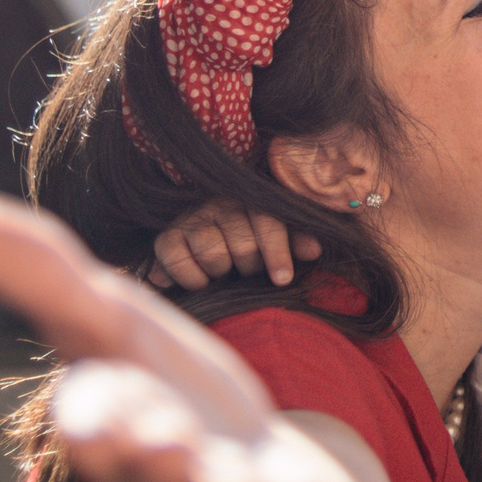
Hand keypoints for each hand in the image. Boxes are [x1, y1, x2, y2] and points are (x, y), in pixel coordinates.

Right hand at [0, 189, 368, 481]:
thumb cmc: (165, 407)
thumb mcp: (113, 333)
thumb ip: (45, 276)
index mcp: (120, 426)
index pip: (96, 416)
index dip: (95, 415)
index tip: (87, 414)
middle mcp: (169, 480)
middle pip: (157, 469)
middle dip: (157, 454)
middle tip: (165, 441)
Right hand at [149, 199, 322, 289]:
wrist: (203, 241)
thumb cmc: (251, 241)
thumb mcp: (277, 236)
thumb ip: (296, 240)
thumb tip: (314, 251)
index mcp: (252, 199)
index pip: (268, 221)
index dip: (276, 252)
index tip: (283, 279)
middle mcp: (220, 204)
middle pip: (243, 246)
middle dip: (249, 267)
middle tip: (247, 270)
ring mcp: (192, 219)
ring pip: (213, 255)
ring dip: (221, 272)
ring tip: (224, 273)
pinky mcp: (167, 237)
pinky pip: (177, 261)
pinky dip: (191, 279)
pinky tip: (200, 282)